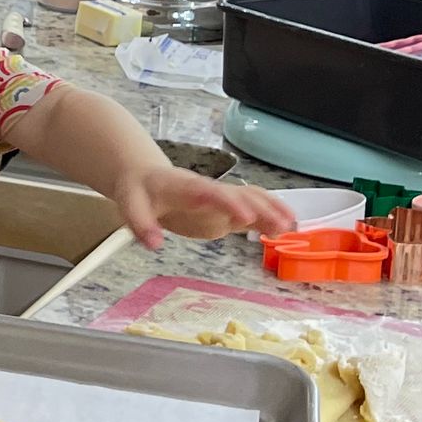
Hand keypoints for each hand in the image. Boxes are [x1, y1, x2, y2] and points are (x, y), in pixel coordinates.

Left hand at [113, 164, 296, 249]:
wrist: (147, 177)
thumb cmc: (140, 191)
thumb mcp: (130, 205)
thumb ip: (142, 224)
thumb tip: (154, 244)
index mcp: (184, 186)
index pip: (207, 191)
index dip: (226, 201)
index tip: (243, 214)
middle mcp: (208, 190)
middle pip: (237, 195)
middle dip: (259, 208)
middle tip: (280, 225)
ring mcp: (220, 199)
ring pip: (251, 199)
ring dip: (271, 210)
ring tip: (290, 227)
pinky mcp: (226, 210)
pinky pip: (252, 208)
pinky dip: (271, 214)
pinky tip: (288, 226)